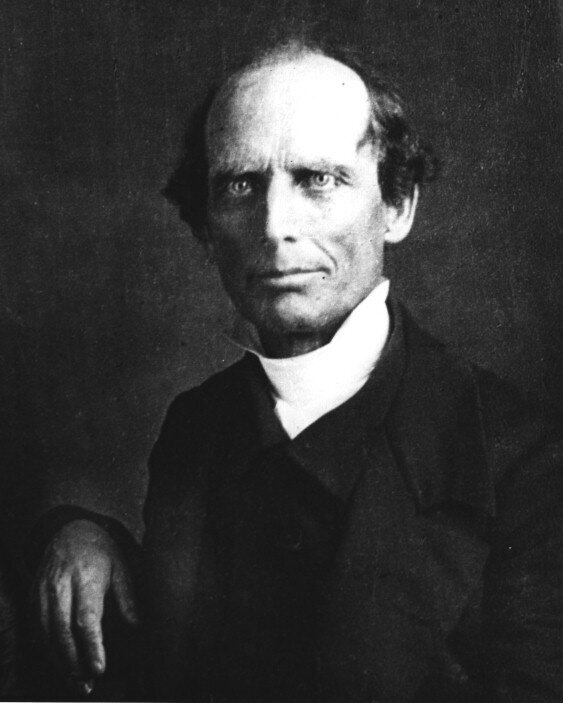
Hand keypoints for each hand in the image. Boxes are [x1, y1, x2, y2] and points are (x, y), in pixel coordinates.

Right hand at [35, 519, 138, 693]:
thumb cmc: (100, 551)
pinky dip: (48, 652)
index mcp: (85, 578)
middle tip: (88, 684)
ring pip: (46, 636)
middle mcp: (60, 587)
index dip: (92, 646)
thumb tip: (139, 627)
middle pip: (62, 633)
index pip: (86, 618)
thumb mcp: (121, 567)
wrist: (69, 532)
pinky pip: (37, 631)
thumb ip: (128, 598)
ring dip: (60, 663)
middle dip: (74, 663)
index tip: (99, 668)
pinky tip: (61, 666)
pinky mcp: (33, 599)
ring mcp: (42, 594)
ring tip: (76, 682)